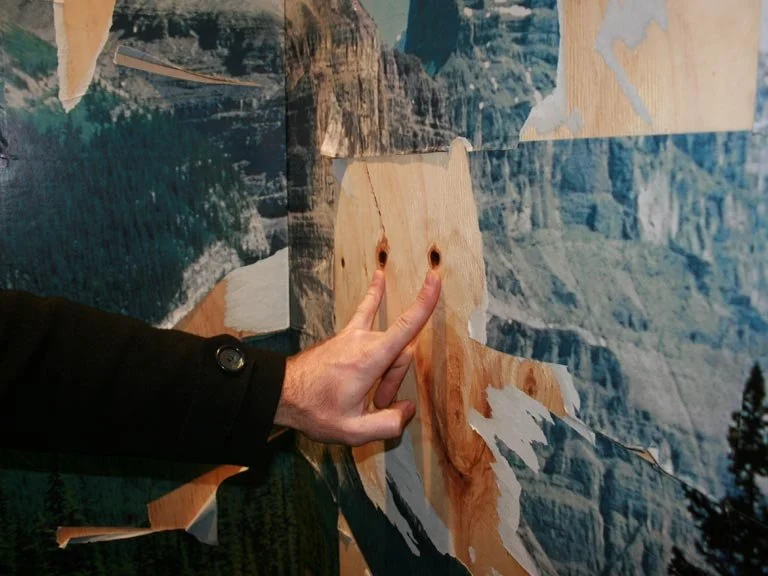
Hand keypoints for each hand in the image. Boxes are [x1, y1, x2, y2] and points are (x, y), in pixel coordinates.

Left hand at [275, 269, 440, 445]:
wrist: (281, 393)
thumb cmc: (313, 410)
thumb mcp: (352, 431)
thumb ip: (388, 425)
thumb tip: (407, 410)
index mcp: (369, 359)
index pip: (405, 326)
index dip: (424, 303)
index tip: (435, 278)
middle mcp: (363, 340)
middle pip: (400, 353)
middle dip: (395, 381)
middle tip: (376, 405)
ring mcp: (352, 335)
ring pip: (387, 344)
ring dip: (385, 370)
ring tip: (372, 394)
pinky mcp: (344, 335)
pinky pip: (365, 313)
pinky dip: (374, 297)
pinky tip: (379, 278)